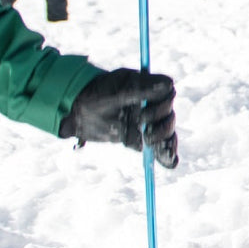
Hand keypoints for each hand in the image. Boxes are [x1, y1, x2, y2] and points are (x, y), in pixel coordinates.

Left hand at [58, 68, 177, 167]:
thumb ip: (141, 90)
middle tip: (144, 129)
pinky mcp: (141, 139)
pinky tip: (171, 162)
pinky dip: (166, 156)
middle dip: (161, 124)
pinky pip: (159, 148)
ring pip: (167, 132)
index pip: (167, 93)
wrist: (77, 112)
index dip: (162, 103)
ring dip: (166, 140)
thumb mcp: (117, 91)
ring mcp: (147, 123)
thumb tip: (168, 85)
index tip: (146, 113)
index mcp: (148, 87)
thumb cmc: (95, 95)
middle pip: (168, 115)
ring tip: (151, 143)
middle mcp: (150, 104)